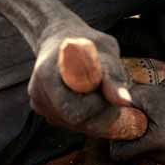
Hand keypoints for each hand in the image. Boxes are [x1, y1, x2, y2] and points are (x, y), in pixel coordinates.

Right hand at [28, 22, 132, 137]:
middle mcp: (37, 95)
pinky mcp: (46, 112)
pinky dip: (87, 115)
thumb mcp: (104, 53)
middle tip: (109, 93)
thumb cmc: (86, 44)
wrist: (60, 39)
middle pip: (75, 122)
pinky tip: (88, 97)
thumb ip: (113, 78)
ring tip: (98, 90)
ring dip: (95, 114)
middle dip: (100, 112)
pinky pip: (72, 123)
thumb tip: (126, 102)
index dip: (98, 105)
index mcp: (46, 75)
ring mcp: (40, 106)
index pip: (74, 110)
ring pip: (76, 125)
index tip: (108, 87)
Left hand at [110, 76, 164, 163]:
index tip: (120, 124)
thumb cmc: (160, 93)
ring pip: (136, 156)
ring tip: (143, 124)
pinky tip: (150, 128)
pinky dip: (144, 144)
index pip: (119, 154)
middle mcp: (164, 154)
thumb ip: (118, 106)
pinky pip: (146, 155)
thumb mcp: (137, 96)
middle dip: (126, 141)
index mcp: (156, 142)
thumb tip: (95, 110)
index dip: (115, 140)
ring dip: (135, 143)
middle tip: (133, 121)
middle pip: (128, 156)